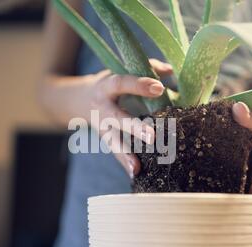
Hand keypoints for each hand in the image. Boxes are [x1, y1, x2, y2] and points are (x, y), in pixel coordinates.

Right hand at [87, 59, 172, 177]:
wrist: (80, 100)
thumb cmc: (111, 84)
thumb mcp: (122, 71)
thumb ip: (146, 68)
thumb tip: (171, 71)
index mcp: (106, 86)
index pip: (122, 84)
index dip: (139, 85)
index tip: (159, 88)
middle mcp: (102, 107)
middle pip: (117, 118)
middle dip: (133, 127)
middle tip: (151, 136)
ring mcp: (102, 126)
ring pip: (113, 141)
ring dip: (125, 155)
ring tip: (136, 168)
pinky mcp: (105, 139)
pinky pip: (115, 153)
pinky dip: (125, 164)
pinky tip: (135, 174)